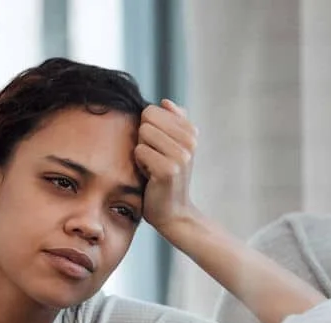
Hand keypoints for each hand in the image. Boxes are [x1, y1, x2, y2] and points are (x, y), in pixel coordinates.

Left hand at [135, 99, 199, 229]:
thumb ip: (172, 122)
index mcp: (191, 131)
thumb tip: (165, 102)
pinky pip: (140, 151)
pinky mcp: (169, 169)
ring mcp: (181, 154)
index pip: (153, 110)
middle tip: (154, 159)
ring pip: (143, 134)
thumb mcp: (173, 147)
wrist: (173, 212)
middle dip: (144, 140)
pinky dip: (140, 165)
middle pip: (146, 120)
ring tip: (152, 167)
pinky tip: (151, 177)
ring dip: (141, 153)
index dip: (148, 130)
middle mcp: (190, 140)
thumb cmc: (166, 178)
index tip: (157, 149)